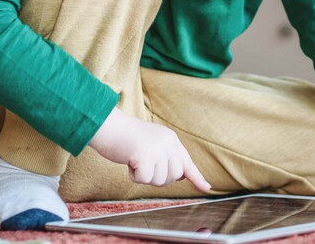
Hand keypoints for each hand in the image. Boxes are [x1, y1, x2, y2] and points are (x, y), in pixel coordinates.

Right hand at [89, 108, 211, 190]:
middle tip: (144, 166)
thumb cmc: (125, 137)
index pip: (187, 162)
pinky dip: (134, 176)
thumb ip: (166, 156)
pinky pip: (144, 180)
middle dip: (159, 178)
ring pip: (159, 180)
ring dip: (145, 176)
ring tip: (135, 160)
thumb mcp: (152, 142)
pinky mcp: (145, 156)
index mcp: (171, 139)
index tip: (206, 187)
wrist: (108, 126)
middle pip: (174, 176)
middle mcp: (168, 143)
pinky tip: (129, 161)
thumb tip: (180, 176)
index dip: (196, 176)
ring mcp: (158, 149)